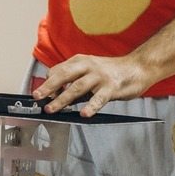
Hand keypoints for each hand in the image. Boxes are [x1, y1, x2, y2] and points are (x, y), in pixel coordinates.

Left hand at [32, 54, 156, 116]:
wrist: (138, 67)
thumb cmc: (112, 72)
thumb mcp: (90, 74)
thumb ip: (75, 85)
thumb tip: (56, 98)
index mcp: (80, 61)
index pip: (59, 70)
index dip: (48, 82)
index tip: (39, 95)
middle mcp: (88, 66)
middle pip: (64, 75)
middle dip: (48, 86)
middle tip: (37, 97)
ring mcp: (100, 76)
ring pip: (78, 87)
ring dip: (63, 99)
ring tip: (52, 109)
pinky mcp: (112, 87)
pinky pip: (99, 98)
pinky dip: (90, 106)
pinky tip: (83, 114)